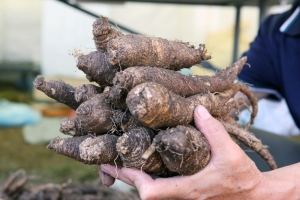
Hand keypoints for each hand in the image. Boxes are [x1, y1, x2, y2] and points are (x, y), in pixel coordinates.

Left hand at [99, 106, 265, 198]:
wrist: (255, 196)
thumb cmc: (243, 178)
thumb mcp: (230, 152)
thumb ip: (213, 130)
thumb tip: (196, 109)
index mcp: (190, 189)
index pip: (152, 192)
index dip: (131, 179)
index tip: (115, 163)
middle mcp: (182, 198)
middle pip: (144, 194)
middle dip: (124, 177)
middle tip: (107, 161)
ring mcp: (183, 198)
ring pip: (151, 193)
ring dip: (134, 178)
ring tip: (119, 161)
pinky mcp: (186, 196)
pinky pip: (161, 190)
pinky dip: (147, 180)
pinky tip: (143, 166)